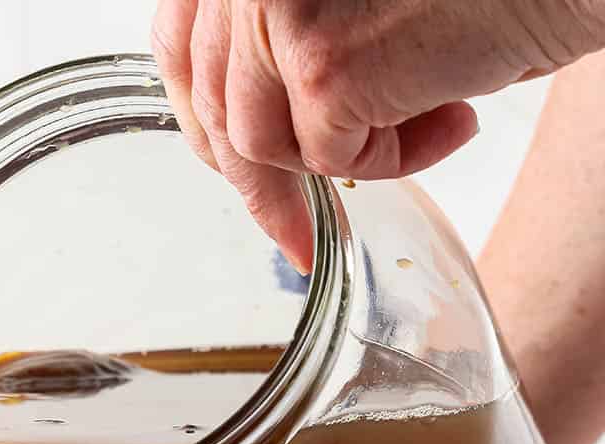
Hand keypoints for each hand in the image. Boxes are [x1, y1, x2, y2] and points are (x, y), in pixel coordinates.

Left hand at [150, 0, 604, 269]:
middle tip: (297, 229)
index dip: (204, 121)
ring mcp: (277, 13)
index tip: (229, 173)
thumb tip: (245, 135)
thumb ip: (286, 35)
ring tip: (415, 129)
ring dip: (337, 159)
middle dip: (263, 179)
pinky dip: (397, 157)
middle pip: (219, 108)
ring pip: (266, 145)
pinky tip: (454, 117)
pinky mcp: (324, 67)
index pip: (181, 47)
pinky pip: (334, 161)